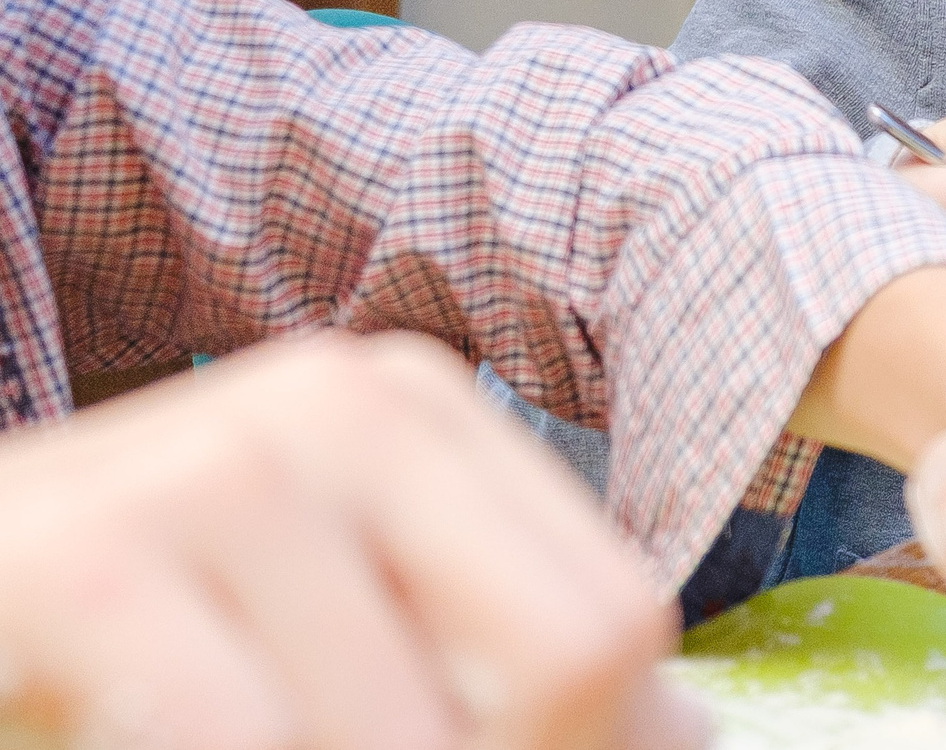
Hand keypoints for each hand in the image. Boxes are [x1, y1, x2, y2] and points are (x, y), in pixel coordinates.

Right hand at [0, 334, 696, 749]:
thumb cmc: (129, 633)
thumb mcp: (327, 617)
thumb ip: (493, 656)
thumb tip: (679, 737)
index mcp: (414, 412)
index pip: (611, 623)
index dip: (593, 748)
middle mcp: (335, 406)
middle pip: (567, 661)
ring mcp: (217, 467)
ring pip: (405, 734)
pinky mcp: (90, 561)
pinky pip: (237, 739)